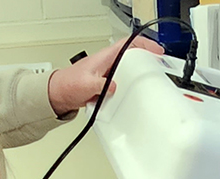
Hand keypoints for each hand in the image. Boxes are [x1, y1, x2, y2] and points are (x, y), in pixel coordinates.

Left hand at [47, 36, 164, 116]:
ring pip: (129, 69)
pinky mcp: (107, 83)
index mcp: (106, 56)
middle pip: (133, 56)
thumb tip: (115, 87)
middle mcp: (108, 62)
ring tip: (151, 80)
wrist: (59, 94)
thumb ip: (101, 86)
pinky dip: (130, 85)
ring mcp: (108, 72)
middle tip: (160, 66)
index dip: (145, 44)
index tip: (157, 51)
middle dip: (147, 59)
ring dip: (139, 74)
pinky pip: (123, 82)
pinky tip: (134, 92)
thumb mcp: (86, 85)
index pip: (129, 44)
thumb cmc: (68, 84)